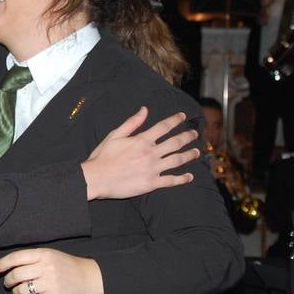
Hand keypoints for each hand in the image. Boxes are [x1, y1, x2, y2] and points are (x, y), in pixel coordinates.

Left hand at [0, 248, 103, 293]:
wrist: (89, 277)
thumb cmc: (67, 265)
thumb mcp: (51, 254)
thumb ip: (33, 258)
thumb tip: (10, 266)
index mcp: (44, 254)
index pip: (16, 257)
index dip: (3, 264)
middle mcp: (46, 267)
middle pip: (16, 275)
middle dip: (8, 281)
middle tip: (9, 284)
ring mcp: (50, 283)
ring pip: (21, 291)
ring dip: (16, 293)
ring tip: (19, 293)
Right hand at [81, 109, 198, 199]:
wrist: (96, 178)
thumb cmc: (103, 156)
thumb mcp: (115, 135)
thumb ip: (132, 122)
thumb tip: (144, 110)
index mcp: (142, 140)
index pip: (164, 127)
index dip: (175, 120)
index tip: (183, 116)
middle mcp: (150, 153)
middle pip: (175, 142)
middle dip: (187, 136)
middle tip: (194, 134)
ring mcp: (153, 169)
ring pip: (177, 160)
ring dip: (189, 155)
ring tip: (197, 152)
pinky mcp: (151, 183)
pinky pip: (171, 181)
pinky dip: (182, 179)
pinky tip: (189, 177)